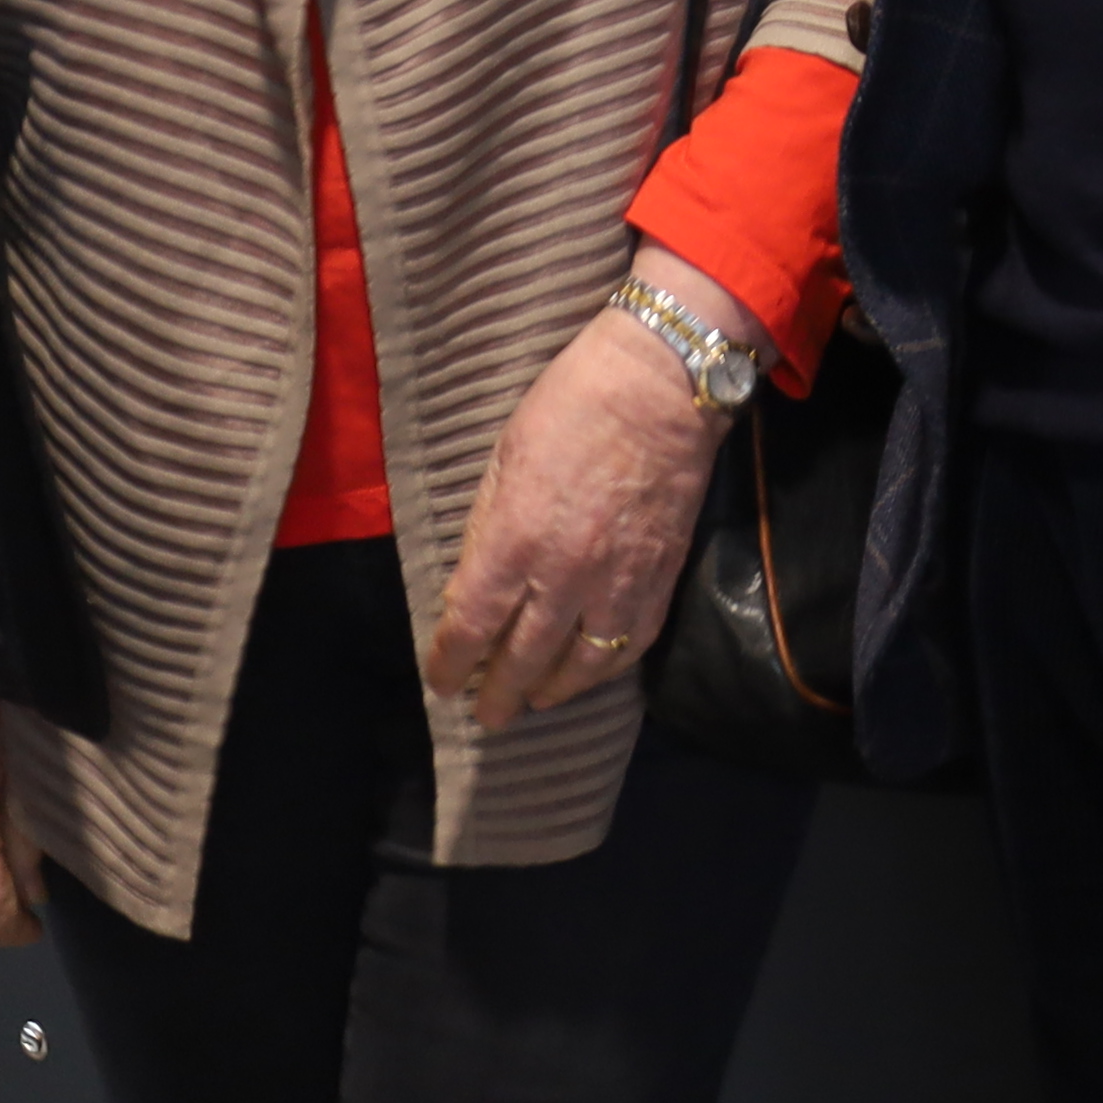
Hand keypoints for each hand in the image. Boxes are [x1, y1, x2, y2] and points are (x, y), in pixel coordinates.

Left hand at [425, 307, 727, 735]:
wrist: (661, 387)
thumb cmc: (570, 406)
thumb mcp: (504, 460)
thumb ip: (488, 529)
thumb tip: (473, 586)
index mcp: (515, 541)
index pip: (471, 627)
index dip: (451, 664)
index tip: (441, 681)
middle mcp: (565, 576)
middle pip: (524, 659)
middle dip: (499, 693)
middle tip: (487, 716)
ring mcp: (618, 582)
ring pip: (582, 665)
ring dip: (553, 690)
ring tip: (537, 700)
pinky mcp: (660, 577)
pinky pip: (631, 643)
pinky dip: (607, 668)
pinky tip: (591, 672)